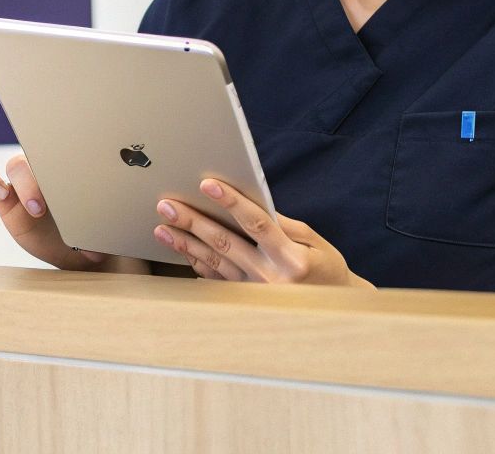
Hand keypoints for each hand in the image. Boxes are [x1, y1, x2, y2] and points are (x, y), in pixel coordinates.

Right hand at [0, 153, 108, 271]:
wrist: (74, 248)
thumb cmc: (88, 234)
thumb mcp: (97, 234)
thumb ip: (97, 233)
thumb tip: (96, 246)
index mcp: (71, 175)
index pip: (65, 156)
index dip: (62, 166)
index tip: (65, 190)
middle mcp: (46, 174)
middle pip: (41, 159)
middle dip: (36, 180)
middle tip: (40, 210)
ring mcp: (24, 185)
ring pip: (15, 166)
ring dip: (20, 183)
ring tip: (23, 205)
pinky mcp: (5, 200)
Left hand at [154, 178, 374, 287]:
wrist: (331, 310)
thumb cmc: (324, 269)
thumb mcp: (313, 241)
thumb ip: (281, 224)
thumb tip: (247, 204)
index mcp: (292, 259)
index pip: (257, 224)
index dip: (231, 202)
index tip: (208, 185)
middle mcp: (271, 278)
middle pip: (226, 243)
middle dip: (194, 222)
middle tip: (168, 205)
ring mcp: (254, 294)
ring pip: (214, 261)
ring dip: (186, 243)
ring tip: (163, 226)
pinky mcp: (244, 302)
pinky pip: (214, 279)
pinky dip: (195, 262)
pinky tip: (179, 248)